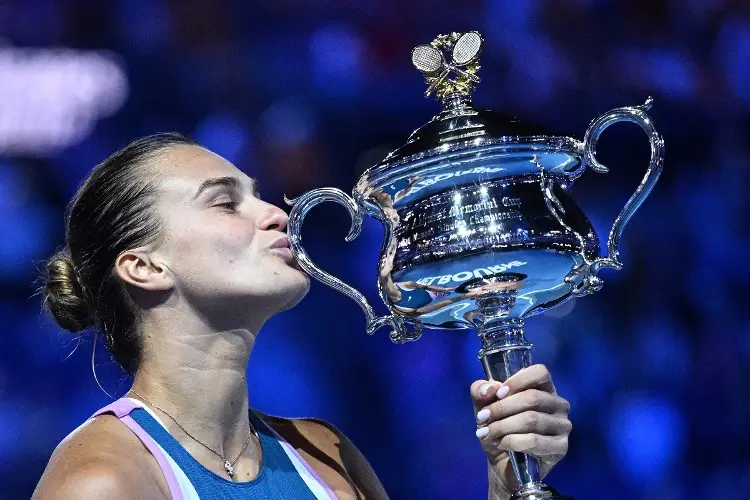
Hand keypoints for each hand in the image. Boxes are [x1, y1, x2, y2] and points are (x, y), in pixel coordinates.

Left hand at [470, 365, 571, 494]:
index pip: (540, 373)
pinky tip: (500, 444)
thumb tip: (490, 388)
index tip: (497, 394)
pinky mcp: (561, 447)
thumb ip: (481, 391)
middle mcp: (559, 404)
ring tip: (487, 433)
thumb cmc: (498, 428)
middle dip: (501, 408)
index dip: (517, 381)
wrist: (502, 463)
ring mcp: (563, 426)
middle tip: (482, 418)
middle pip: (532, 398)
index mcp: (544, 388)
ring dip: (503, 426)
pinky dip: (511, 441)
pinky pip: (534, 441)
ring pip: (531, 419)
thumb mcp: (483, 407)